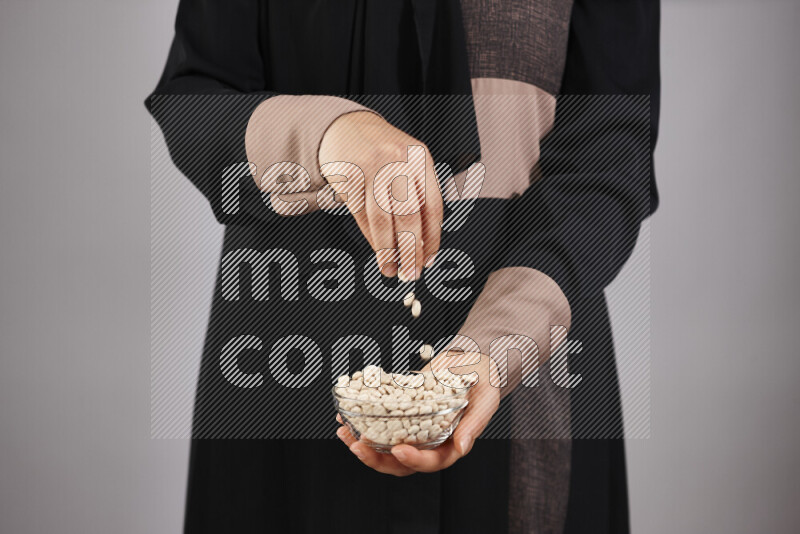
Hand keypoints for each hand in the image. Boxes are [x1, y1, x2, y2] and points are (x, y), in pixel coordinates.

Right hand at [319, 111, 442, 280]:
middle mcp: (397, 161)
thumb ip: (420, 195)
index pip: (433, 206)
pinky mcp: (348, 179)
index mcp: (420, 158)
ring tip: (392, 270)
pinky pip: (362, 217)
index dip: (432, 238)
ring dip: (388, 251)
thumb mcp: (409, 163)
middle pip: (409, 216)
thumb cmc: (383, 153)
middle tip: (412, 273)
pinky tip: (378, 251)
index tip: (429, 259)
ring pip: (383, 220)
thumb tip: (425, 245)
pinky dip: (371, 239)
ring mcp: (371, 169)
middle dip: (411, 251)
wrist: (345, 128)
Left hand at [336, 352, 500, 475]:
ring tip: (344, 433)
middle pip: (400, 462)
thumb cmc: (485, 382)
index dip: (413, 460)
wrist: (475, 362)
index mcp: (450, 445)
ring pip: (384, 447)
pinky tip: (345, 415)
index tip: (399, 449)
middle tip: (358, 445)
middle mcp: (429, 442)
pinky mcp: (401, 414)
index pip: (430, 462)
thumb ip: (474, 425)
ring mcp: (413, 429)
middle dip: (376, 458)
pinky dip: (362, 421)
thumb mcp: (486, 400)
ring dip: (363, 444)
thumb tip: (462, 449)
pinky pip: (380, 424)